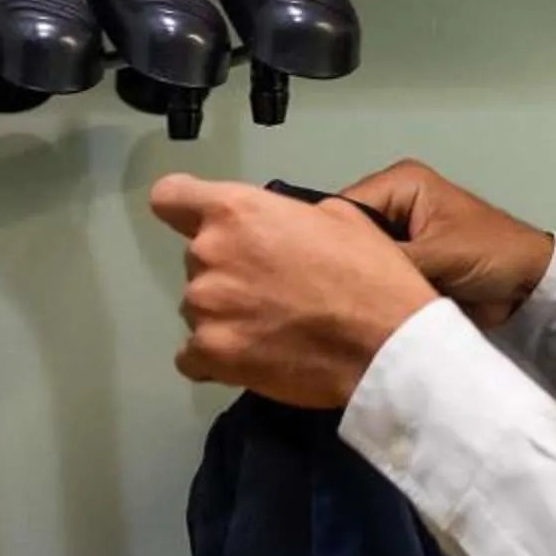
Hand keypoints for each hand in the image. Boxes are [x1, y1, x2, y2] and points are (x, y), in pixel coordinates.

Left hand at [151, 175, 441, 409]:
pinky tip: (250, 357)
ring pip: (197, 307)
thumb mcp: (338, 217)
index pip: (170, 197)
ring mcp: (205, 306)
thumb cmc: (370, 277)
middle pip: (196, 259)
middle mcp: (210, 253)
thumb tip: (276, 231)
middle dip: (226, 271)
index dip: (184, 209)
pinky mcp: (211, 353)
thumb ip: (286, 216)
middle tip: (270, 290)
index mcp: (237, 210)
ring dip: (223, 316)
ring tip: (270, 329)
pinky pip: (192, 356)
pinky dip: (214, 358)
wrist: (385, 346)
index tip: (199, 223)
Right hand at [340, 159, 553, 328]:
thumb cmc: (494, 253)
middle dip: (341, 260)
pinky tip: (358, 309)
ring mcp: (398, 237)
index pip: (343, 205)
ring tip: (340, 302)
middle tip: (325, 291)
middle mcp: (394, 205)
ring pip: (358, 258)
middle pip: (347, 233)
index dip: (328, 236)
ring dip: (357, 279)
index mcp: (401, 184)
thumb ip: (392, 258)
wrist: (528, 288)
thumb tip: (345, 270)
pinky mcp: (404, 265)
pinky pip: (375, 277)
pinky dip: (372, 292)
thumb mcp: (440, 253)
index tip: (314, 269)